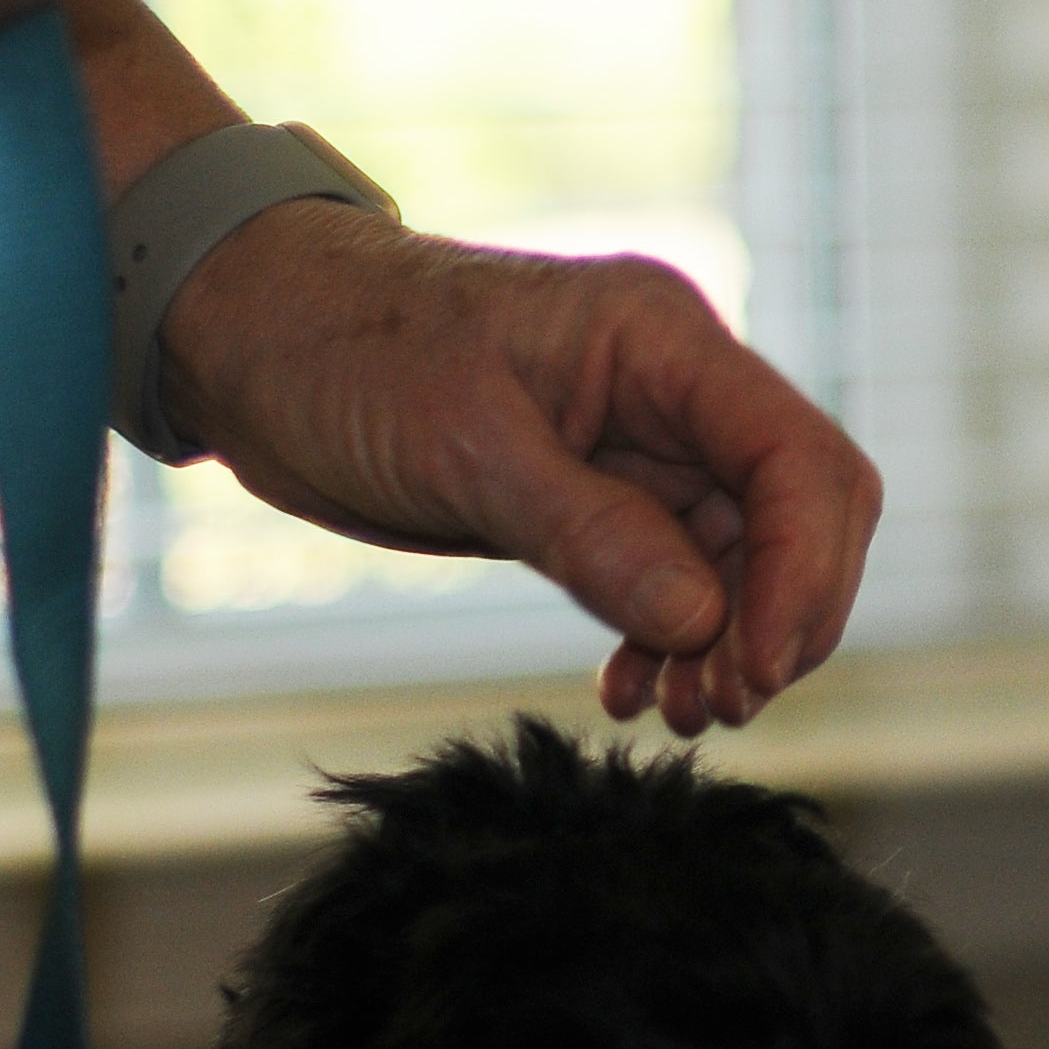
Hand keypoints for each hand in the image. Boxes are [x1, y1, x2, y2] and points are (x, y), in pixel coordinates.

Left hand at [154, 192, 883, 733]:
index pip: (798, 459)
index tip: (753, 668)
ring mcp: (646, 444)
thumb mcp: (462, 446)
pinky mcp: (603, 495)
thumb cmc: (340, 351)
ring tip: (673, 714)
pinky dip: (671, 641)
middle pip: (800, 514)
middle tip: (717, 706)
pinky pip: (680, 579)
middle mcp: (677, 389)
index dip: (801, 573)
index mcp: (664, 341)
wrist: (248, 334)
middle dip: (779, 618)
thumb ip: (589, 533)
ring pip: (747, 559)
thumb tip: (702, 623)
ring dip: (728, 644)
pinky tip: (628, 691)